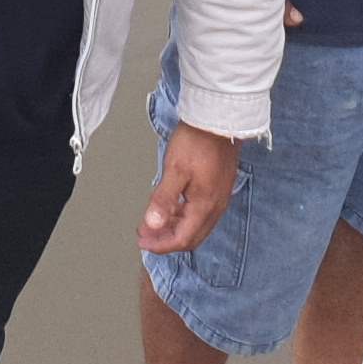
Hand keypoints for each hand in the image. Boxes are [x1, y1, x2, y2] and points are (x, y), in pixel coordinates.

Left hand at [139, 121, 240, 253]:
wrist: (218, 118)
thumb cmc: (197, 140)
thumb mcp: (174, 169)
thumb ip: (163, 199)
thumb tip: (152, 224)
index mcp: (205, 206)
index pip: (182, 239)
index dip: (161, 244)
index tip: (143, 241)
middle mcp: (216, 206)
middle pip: (191, 236)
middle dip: (166, 239)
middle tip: (145, 235)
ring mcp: (219, 197)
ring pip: (196, 226)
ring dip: (174, 228)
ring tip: (154, 222)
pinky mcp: (218, 187)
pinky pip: (201, 213)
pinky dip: (183, 216)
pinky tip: (172, 208)